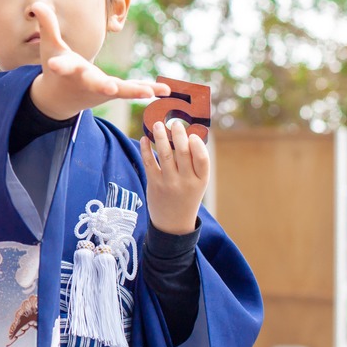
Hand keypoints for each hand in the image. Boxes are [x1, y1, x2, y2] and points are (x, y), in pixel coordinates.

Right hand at [31, 2, 169, 119]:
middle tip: (109, 89)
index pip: (62, 66)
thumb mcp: (49, 46)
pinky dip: (146, 90)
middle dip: (102, 86)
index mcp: (67, 70)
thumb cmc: (55, 66)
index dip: (59, 65)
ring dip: (133, 91)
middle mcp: (85, 82)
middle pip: (94, 83)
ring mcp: (100, 89)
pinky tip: (164, 91)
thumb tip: (37, 3)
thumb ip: (47, 24)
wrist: (59, 98)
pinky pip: (131, 91)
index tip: (55, 65)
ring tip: (149, 92)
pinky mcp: (113, 91)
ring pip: (118, 91)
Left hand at [141, 119, 208, 234]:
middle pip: (182, 153)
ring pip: (164, 154)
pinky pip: (149, 162)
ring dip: (160, 137)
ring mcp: (169, 182)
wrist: (173, 223)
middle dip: (178, 134)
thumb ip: (194, 164)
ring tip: (157, 124)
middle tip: (175, 123)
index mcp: (201, 180)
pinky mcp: (154, 183)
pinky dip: (146, 149)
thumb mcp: (198, 183)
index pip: (202, 159)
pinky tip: (144, 138)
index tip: (192, 134)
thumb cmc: (187, 196)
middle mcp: (186, 181)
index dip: (197, 144)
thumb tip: (186, 135)